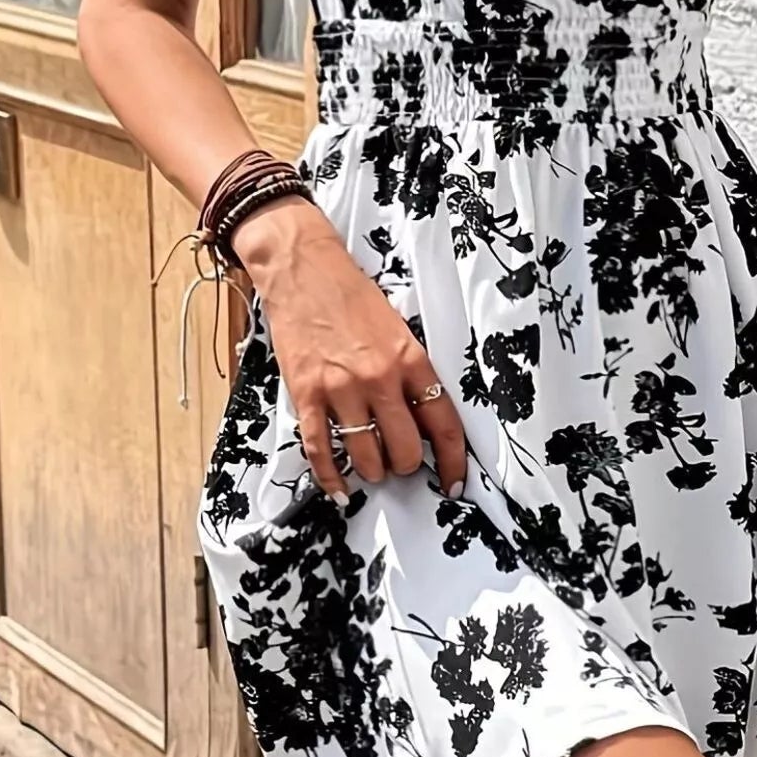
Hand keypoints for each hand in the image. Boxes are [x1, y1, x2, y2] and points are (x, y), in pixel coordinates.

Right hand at [232, 196, 468, 505]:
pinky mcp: (306, 394)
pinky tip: (339, 488)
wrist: (302, 268)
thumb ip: (411, 372)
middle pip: (406, 449)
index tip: (453, 482)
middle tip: (402, 462)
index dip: (453, 462)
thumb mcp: (398, 328)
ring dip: (373, 470)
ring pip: (367, 457)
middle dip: (407, 465)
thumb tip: (422, 418)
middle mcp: (379, 378)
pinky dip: (330, 477)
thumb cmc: (350, 294)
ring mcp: (341, 388)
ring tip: (373, 467)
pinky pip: (321, 450)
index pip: (443, 424)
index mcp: (410, 359)